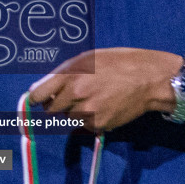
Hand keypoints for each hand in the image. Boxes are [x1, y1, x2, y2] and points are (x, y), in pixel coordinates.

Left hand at [28, 48, 183, 130]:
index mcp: (70, 75)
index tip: (38, 100)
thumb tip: (38, 91)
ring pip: (68, 118)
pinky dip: (89, 119)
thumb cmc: (117, 63)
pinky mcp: (99, 125)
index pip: (38, 95)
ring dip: (74, 112)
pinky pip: (84, 125)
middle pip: (51, 110)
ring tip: (92, 98)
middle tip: (71, 96)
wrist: (148, 79)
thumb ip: (61, 74)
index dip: (36, 99)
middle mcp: (76, 94)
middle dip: (57, 105)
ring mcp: (87, 112)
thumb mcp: (87, 59)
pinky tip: (103, 106)